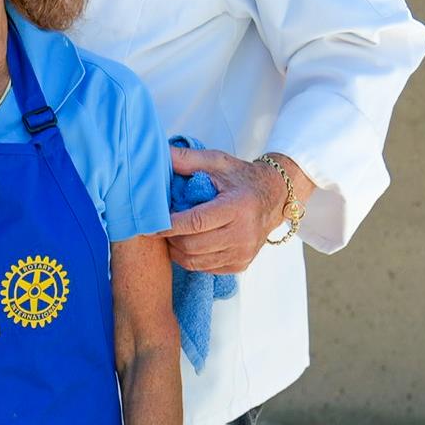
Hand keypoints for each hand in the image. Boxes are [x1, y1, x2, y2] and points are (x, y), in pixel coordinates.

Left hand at [160, 147, 309, 274]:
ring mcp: (243, 253)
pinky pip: (205, 268)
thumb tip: (157, 156)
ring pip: (195, 261)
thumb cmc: (241, 177)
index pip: (195, 222)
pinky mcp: (241, 264)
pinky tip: (188, 242)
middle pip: (192, 246)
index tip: (149, 223)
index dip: (169, 225)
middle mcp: (243, 234)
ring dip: (176, 250)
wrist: (275, 196)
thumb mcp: (217, 162)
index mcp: (238, 207)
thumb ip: (186, 159)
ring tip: (171, 234)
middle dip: (169, 238)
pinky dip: (190, 258)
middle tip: (160, 226)